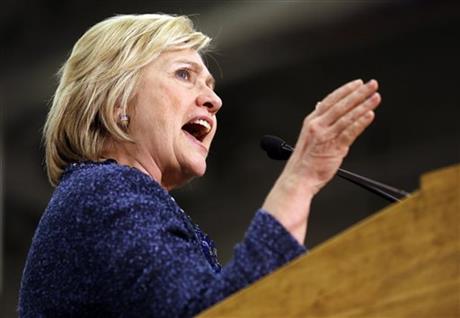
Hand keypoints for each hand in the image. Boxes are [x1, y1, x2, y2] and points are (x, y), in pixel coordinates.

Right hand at [262, 79, 380, 243]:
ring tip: (376, 97)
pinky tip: (369, 115)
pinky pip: (349, 132)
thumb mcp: (309, 135)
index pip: (330, 100)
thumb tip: (322, 104)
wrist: (298, 179)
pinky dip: (360, 123)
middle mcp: (318, 126)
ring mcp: (325, 136)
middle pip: (341, 105)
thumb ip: (318, 120)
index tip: (358, 83)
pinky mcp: (333, 148)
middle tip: (372, 84)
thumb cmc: (305, 161)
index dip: (345, 90)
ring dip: (363, 105)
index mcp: (311, 121)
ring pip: (347, 116)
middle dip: (358, 93)